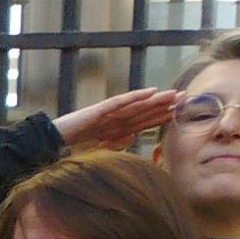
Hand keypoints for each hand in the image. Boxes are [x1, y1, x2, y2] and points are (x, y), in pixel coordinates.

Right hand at [54, 87, 180, 154]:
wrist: (51, 140)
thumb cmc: (72, 144)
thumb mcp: (100, 146)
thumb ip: (116, 142)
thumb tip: (132, 137)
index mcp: (117, 126)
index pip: (145, 120)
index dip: (163, 115)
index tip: (182, 111)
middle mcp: (116, 117)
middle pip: (146, 109)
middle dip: (166, 104)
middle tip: (188, 96)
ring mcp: (108, 112)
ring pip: (138, 104)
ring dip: (157, 98)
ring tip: (175, 93)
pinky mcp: (99, 109)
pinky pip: (121, 102)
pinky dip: (136, 96)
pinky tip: (151, 91)